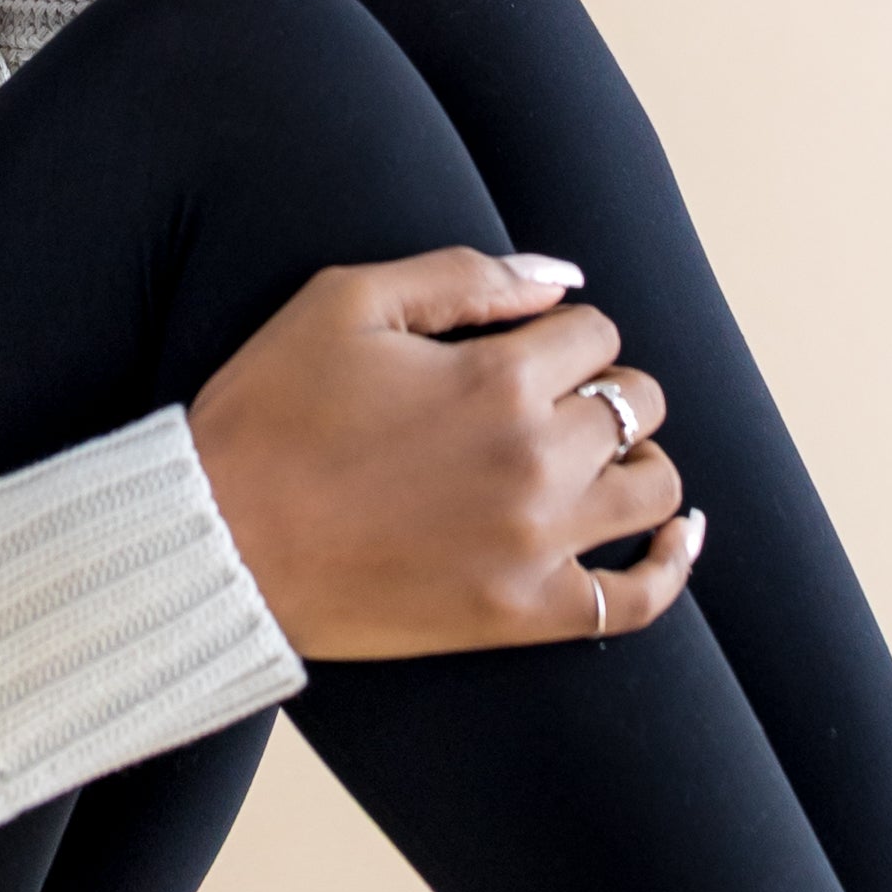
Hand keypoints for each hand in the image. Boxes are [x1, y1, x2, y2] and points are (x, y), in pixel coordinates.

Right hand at [188, 249, 702, 663]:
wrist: (216, 544)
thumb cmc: (268, 413)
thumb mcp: (345, 302)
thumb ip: (463, 276)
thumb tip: (563, 279)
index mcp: (497, 377)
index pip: (596, 331)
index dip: (561, 331)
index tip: (520, 350)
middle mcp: (535, 459)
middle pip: (635, 400)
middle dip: (602, 387)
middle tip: (548, 402)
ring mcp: (535, 544)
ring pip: (654, 486)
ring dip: (636, 459)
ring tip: (598, 459)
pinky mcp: (521, 615)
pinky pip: (638, 598)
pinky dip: (670, 564)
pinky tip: (675, 535)